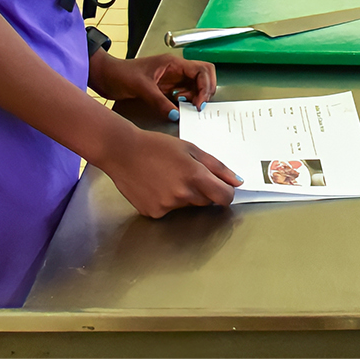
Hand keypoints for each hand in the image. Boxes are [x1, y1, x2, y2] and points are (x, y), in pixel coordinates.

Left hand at [87, 50, 216, 118]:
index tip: (199, 103)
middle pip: (204, 74)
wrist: (104, 76)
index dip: (205, 86)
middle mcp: (176, 69)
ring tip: (188, 107)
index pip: (201, 70)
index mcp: (173, 63)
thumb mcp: (141, 88)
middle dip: (206, 90)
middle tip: (199, 105)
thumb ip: (159, 102)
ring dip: (196, 96)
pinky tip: (179, 107)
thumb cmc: (119, 74)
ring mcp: (172, 78)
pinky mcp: (166, 87)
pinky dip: (187, 101)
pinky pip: (184, 93)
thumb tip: (176, 114)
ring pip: (196, 85)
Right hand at [94, 128, 239, 218]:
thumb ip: (217, 167)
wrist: (123, 152)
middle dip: (203, 190)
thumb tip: (237, 182)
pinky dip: (167, 201)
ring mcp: (167, 206)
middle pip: (206, 201)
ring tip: (167, 177)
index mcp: (196, 176)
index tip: (222, 188)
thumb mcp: (192, 149)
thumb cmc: (158, 146)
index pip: (224, 197)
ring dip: (184, 195)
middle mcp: (183, 195)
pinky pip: (169, 210)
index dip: (226, 193)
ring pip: (187, 205)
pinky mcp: (153, 213)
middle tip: (186, 174)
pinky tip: (155, 186)